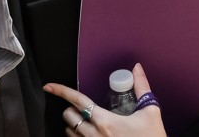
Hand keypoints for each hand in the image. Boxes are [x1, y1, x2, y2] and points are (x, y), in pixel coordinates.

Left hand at [44, 64, 164, 135]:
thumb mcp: (150, 114)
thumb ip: (142, 88)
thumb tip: (137, 68)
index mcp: (106, 121)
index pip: (77, 100)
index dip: (61, 91)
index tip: (48, 86)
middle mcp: (94, 135)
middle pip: (69, 116)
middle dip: (72, 110)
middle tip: (83, 109)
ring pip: (69, 132)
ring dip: (74, 125)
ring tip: (87, 123)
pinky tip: (88, 134)